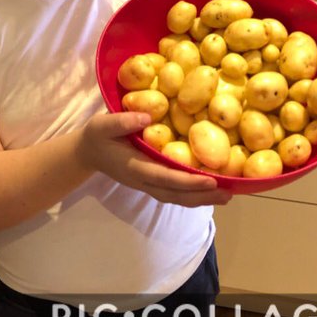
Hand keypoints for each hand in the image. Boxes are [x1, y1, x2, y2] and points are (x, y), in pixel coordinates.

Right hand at [76, 110, 231, 207]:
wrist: (86, 153)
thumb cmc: (96, 136)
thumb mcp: (103, 124)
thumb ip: (123, 121)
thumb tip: (147, 117)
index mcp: (134, 167)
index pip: (165, 177)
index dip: (188, 181)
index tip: (211, 180)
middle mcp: (143, 181)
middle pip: (177, 195)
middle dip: (203, 196)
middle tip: (230, 193)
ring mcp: (147, 185)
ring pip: (178, 198)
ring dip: (202, 199)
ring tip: (227, 195)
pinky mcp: (150, 183)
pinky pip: (174, 194)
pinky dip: (193, 195)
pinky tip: (208, 190)